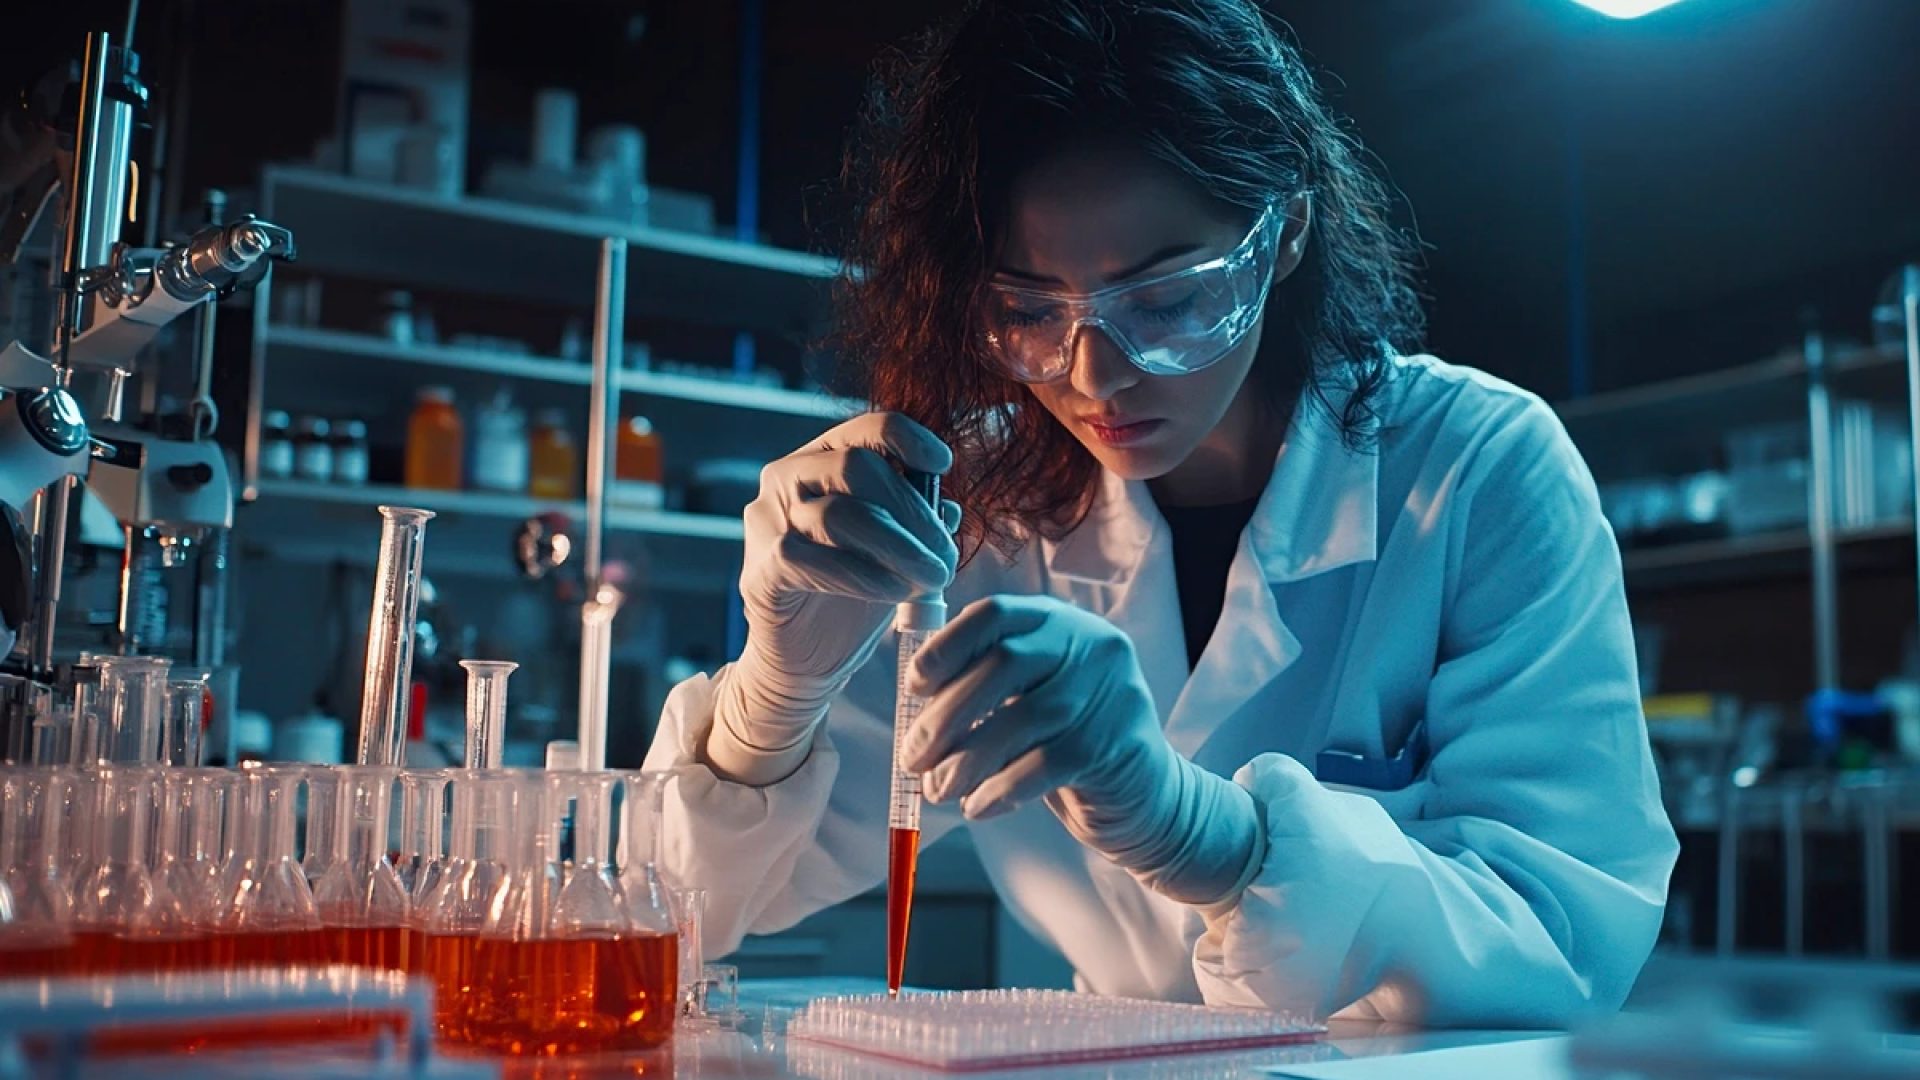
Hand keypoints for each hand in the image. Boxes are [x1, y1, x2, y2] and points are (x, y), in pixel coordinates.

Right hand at [718, 412, 959, 761]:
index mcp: (822, 461)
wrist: (807, 660)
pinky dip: (861, 577)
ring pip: (837, 514)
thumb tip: (948, 508)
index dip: (909, 439)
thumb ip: (916, 523)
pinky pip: (808, 560)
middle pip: (855, 467)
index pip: (865, 429)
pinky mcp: (758, 571)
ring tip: (932, 580)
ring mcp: (766, 523)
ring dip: (898, 548)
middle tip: (946, 556)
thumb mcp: (895, 550)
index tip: (942, 466)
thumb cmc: (853, 593)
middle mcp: (786, 479)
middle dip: (912, 512)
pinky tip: (893, 595)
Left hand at [903, 594, 1264, 905]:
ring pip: (1021, 719)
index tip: (914, 687)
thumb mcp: (1034, 698)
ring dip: (966, 760)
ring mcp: (1111, 694)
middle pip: (1003, 665)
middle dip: (946, 715)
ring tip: (938, 789)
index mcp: (1061, 624)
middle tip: (913, 756)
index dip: (946, 647)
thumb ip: (987, 686)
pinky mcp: (1116, 746)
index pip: (995, 614)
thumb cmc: (1071, 744)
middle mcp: (1091, 646)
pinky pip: (1042, 766)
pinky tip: (978, 806)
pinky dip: (999, 790)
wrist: (1148, 800)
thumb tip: (914, 705)